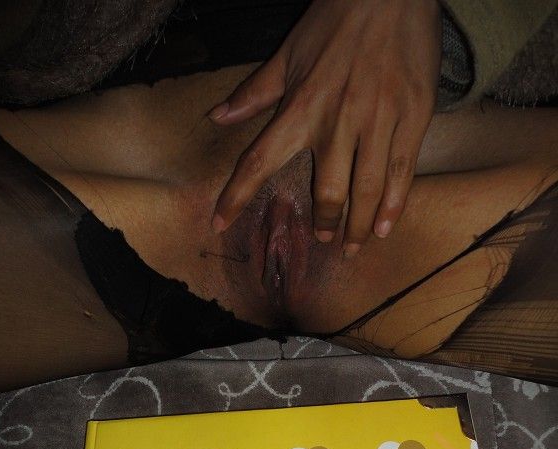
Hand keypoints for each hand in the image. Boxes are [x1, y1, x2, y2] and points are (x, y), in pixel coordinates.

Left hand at [209, 0, 440, 256]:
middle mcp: (337, 121)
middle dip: (323, 222)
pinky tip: (386, 228)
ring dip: (358, 225)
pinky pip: (401, 172)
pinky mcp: (412, 118)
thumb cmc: (335, 20)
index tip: (218, 223)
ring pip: (366, 190)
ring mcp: (378, 122)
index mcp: (300, 108)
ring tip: (353, 245)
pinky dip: (394, 205)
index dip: (236, 196)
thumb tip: (217, 117)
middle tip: (322, 238)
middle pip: (326, 191)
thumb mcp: (288, 54)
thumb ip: (254, 93)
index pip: (258, 162)